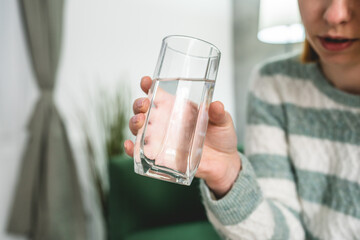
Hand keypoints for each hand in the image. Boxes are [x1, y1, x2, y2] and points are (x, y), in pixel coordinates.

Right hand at [124, 76, 240, 197]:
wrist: (224, 164)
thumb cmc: (222, 138)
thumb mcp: (224, 122)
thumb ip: (219, 114)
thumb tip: (216, 105)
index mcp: (179, 109)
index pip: (159, 94)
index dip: (149, 86)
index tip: (146, 81)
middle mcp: (167, 122)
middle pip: (144, 110)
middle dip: (139, 105)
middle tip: (144, 105)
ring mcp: (163, 139)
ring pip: (139, 128)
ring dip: (134, 123)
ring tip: (139, 122)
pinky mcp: (162, 157)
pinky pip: (141, 153)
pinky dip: (132, 149)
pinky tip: (130, 145)